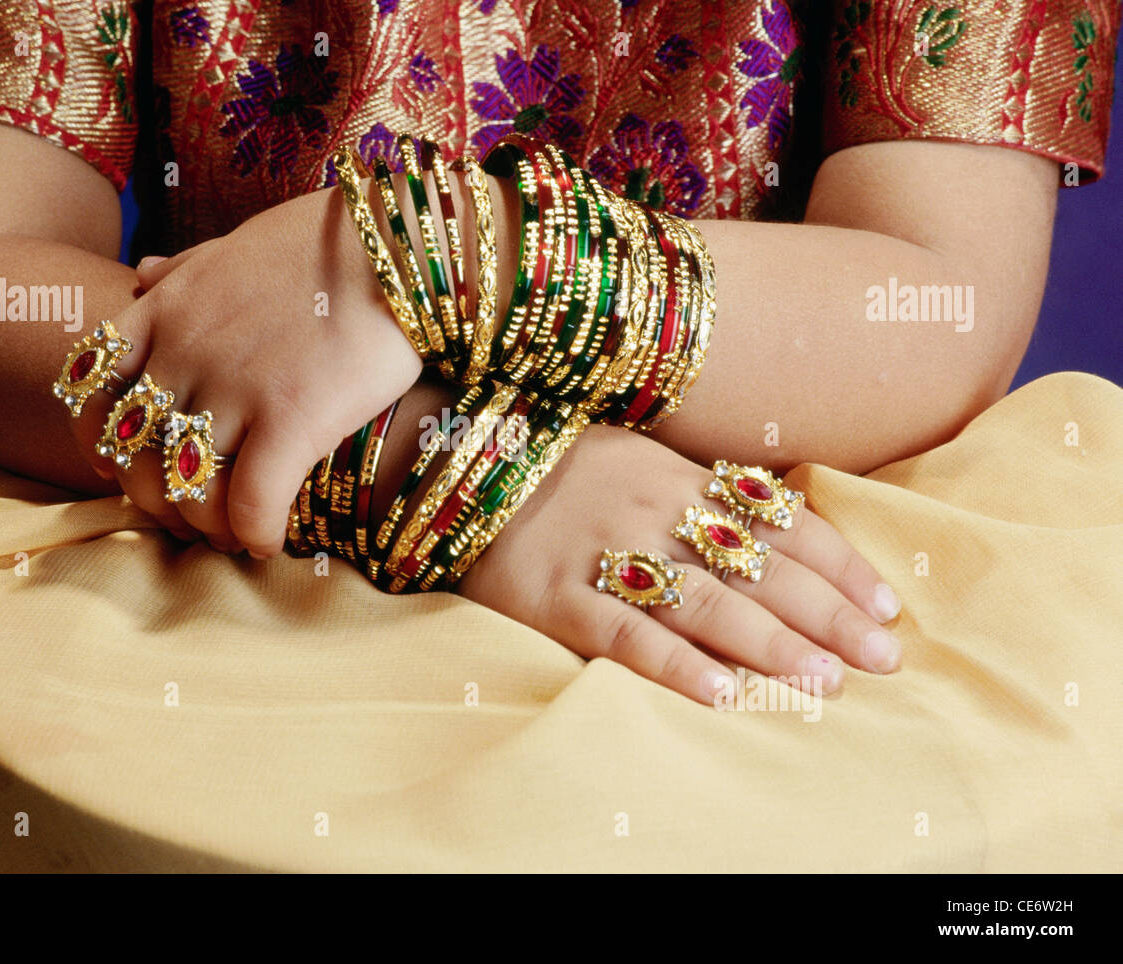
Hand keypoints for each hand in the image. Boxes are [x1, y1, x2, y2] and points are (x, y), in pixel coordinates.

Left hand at [68, 186, 422, 554]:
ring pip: (188, 489)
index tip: (128, 466)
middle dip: (157, 500)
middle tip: (193, 516)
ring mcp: (235, 386)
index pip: (91, 390)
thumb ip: (180, 268)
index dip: (102, 441)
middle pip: (135, 455)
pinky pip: (252, 504)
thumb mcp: (232, 243)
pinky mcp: (292, 418)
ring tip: (235, 534)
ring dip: (206, 526)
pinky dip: (256, 534)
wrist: (396, 241)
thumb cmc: (324, 239)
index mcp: (165, 309)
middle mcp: (185, 351)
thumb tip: (139, 275)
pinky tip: (272, 541)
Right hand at [457, 423, 902, 705]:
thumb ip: (698, 488)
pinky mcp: (556, 595)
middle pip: (758, 568)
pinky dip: (674, 663)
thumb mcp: (635, 454)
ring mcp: (604, 552)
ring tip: (825, 681)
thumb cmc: (556, 463)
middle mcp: (654, 511)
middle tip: (882, 659)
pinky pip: (623, 634)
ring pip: (703, 602)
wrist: (454, 459)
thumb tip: (775, 522)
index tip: (886, 606)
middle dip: (827, 615)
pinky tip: (722, 692)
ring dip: (769, 643)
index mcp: (679, 475)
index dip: (839, 566)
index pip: (780, 522)